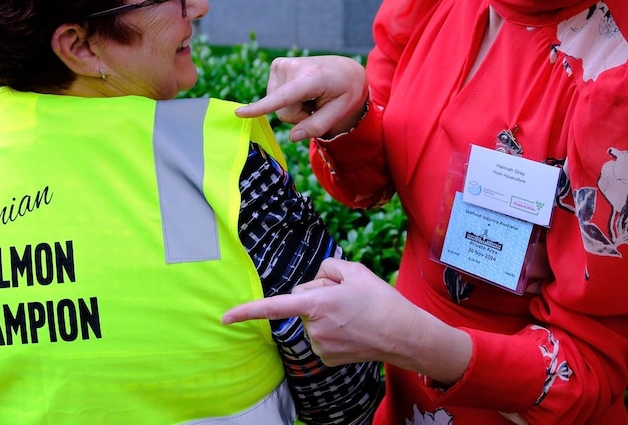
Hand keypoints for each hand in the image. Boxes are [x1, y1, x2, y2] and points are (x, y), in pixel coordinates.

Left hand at [223, 258, 472, 381]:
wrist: (403, 334)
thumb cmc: (379, 300)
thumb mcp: (354, 270)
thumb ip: (326, 269)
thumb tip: (312, 283)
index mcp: (316, 303)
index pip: (273, 307)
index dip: (246, 312)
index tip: (224, 318)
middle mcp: (314, 327)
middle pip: (301, 302)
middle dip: (316, 295)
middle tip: (346, 296)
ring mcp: (319, 345)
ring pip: (311, 319)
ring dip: (326, 313)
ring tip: (353, 312)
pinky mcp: (326, 357)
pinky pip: (319, 335)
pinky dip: (331, 329)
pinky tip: (351, 328)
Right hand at [234, 55, 368, 140]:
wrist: (344, 69)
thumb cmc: (345, 91)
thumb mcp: (340, 112)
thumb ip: (317, 126)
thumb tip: (292, 137)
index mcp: (312, 78)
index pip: (284, 97)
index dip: (261, 107)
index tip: (239, 113)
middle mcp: (293, 66)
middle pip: (284, 111)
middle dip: (299, 116)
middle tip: (316, 105)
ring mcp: (282, 64)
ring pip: (277, 105)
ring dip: (294, 107)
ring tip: (311, 96)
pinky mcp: (276, 65)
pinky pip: (274, 96)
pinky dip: (288, 99)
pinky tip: (302, 90)